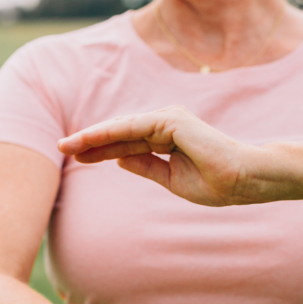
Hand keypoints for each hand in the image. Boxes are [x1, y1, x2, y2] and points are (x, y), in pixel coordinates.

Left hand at [57, 105, 265, 206]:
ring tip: (67, 144)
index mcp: (166, 140)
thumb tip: (119, 159)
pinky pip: (133, 127)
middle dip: (91, 141)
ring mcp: (168, 120)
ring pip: (122, 129)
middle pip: (119, 134)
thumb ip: (146, 166)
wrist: (242, 180)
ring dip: (94, 136)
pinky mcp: (171, 121)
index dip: (100, 150)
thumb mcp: (170, 178)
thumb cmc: (214, 182)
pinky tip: (90, 140)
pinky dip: (111, 132)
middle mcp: (165, 125)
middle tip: (61, 146)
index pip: (126, 144)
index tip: (76, 156)